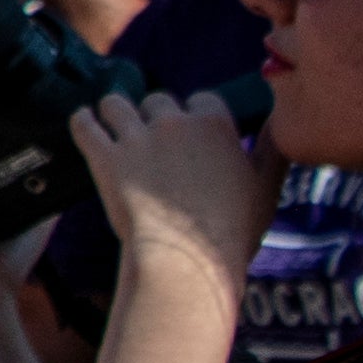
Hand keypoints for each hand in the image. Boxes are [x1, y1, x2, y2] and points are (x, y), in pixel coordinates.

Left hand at [74, 87, 275, 295]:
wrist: (188, 262)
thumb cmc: (232, 233)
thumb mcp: (266, 188)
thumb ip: (272, 149)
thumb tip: (279, 121)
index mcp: (214, 124)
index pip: (201, 99)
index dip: (194, 116)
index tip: (191, 136)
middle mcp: (174, 122)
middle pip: (158, 100)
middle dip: (156, 118)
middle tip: (154, 144)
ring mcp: (137, 138)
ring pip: (117, 104)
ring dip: (116, 114)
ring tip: (115, 128)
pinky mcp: (106, 158)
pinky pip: (84, 124)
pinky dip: (83, 122)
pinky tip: (86, 125)